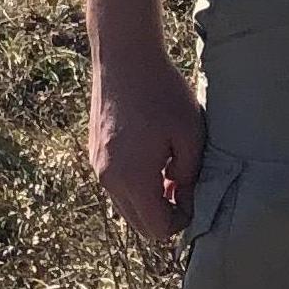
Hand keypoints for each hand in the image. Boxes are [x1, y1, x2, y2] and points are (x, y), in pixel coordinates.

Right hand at [87, 41, 205, 261]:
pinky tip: (151, 155)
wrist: (124, 58)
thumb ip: (189, 175)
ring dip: (148, 198)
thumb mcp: (190, 134)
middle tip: (184, 186)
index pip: (156, 229)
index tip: (194, 196)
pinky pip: (115, 184)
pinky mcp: (94, 152)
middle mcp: (109, 180)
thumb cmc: (162, 93)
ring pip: (125, 205)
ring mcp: (97, 167)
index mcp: (133, 180)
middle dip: (164, 214)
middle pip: (138, 224)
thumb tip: (184, 199)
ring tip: (169, 168)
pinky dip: (134, 183)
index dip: (181, 221)